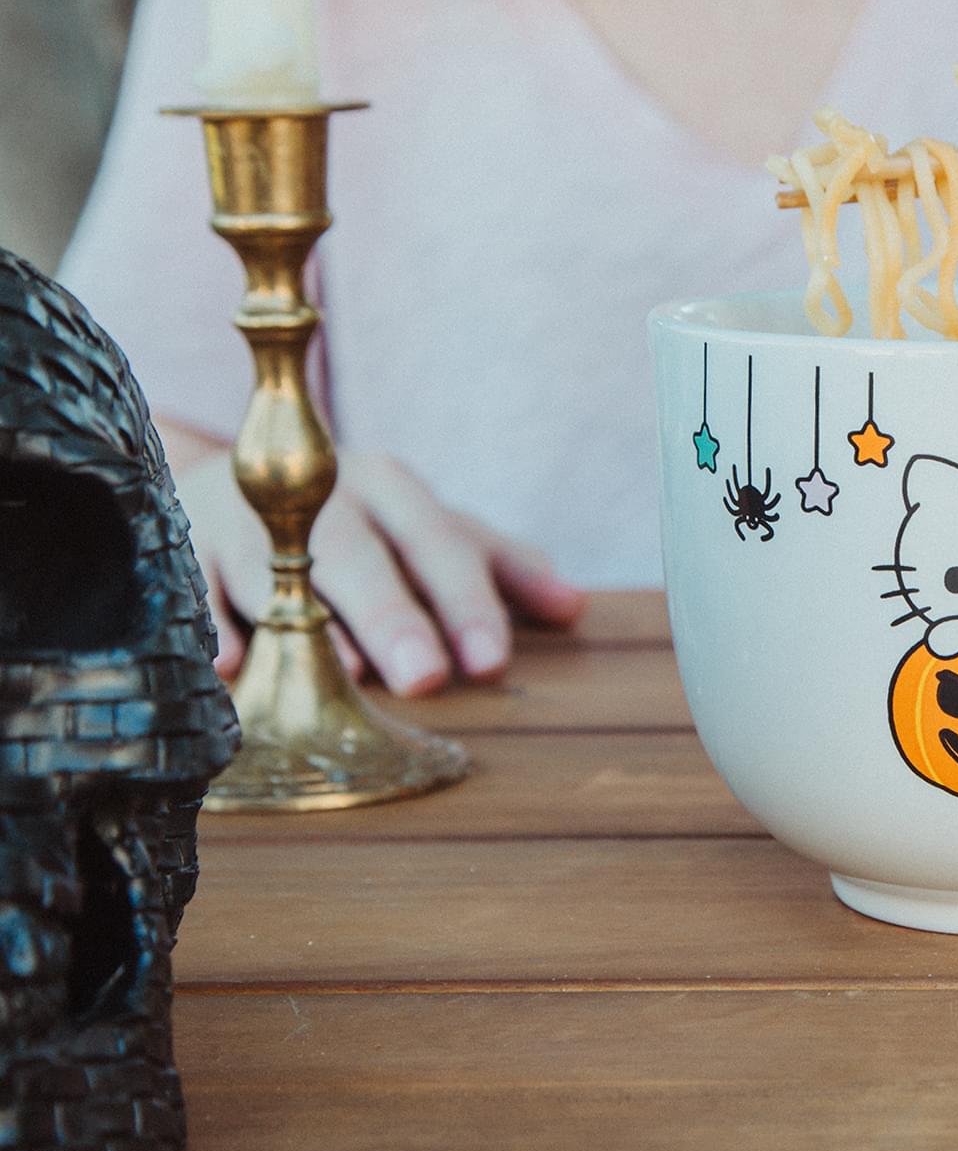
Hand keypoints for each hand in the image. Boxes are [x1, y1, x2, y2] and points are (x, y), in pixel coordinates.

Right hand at [178, 447, 584, 695]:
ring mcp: (250, 518)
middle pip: (358, 556)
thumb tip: (574, 609)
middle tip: (426, 678)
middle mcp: (322, 496)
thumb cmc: (361, 519)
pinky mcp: (190, 545)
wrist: (243, 472)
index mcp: (392, 490)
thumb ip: (502, 568)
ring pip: (276, 569)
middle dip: (393, 616)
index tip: (490, 663)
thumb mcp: (432, 530)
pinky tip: (231, 667)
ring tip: (343, 673)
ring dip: (307, 621)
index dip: (466, 603)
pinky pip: (197, 586)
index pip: (438, 545)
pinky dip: (211, 624)